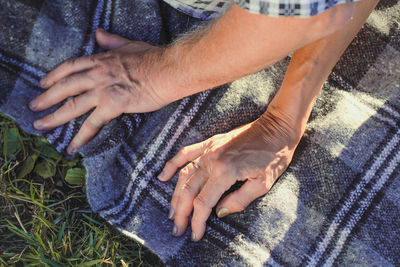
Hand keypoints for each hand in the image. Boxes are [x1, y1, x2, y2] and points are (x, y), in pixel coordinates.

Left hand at [29, 29, 167, 153]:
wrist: (168, 70)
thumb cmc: (153, 58)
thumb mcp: (128, 44)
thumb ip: (111, 41)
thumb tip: (99, 34)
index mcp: (100, 60)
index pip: (70, 67)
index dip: (54, 75)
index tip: (43, 82)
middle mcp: (96, 75)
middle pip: (64, 87)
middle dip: (46, 97)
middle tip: (34, 107)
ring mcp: (102, 90)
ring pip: (72, 105)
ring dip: (54, 117)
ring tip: (40, 125)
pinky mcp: (112, 105)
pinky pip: (92, 124)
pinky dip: (81, 136)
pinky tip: (72, 146)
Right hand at [158, 109, 301, 241]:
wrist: (276, 128)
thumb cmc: (274, 155)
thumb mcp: (263, 183)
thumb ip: (239, 200)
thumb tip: (220, 212)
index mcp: (225, 172)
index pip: (203, 202)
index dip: (197, 221)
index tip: (195, 235)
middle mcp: (212, 160)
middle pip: (189, 191)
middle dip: (181, 213)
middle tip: (177, 229)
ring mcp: (208, 150)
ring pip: (184, 176)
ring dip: (175, 196)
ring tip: (171, 212)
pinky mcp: (210, 143)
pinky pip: (185, 153)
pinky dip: (172, 165)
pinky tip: (163, 176)